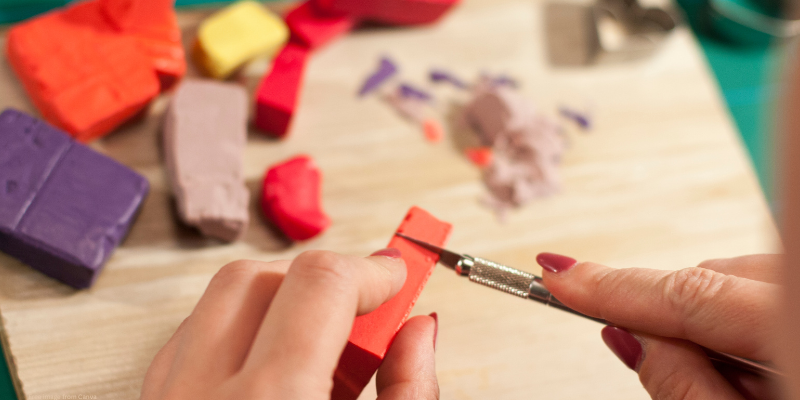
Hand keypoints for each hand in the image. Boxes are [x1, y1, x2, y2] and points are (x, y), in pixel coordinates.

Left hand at [140, 249, 438, 399]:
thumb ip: (410, 392)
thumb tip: (419, 329)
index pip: (319, 284)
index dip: (370, 270)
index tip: (396, 275)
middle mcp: (201, 395)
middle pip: (256, 278)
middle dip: (318, 284)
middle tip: (361, 315)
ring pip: (215, 304)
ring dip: (275, 307)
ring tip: (316, 354)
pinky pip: (189, 342)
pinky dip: (237, 338)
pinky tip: (270, 374)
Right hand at [538, 253, 780, 399]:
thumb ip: (683, 387)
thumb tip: (631, 338)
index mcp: (791, 326)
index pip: (686, 292)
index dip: (612, 286)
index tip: (559, 276)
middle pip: (711, 278)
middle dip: (674, 317)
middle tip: (665, 368)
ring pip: (740, 278)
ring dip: (715, 321)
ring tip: (740, 385)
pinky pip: (767, 285)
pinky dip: (748, 317)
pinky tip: (768, 365)